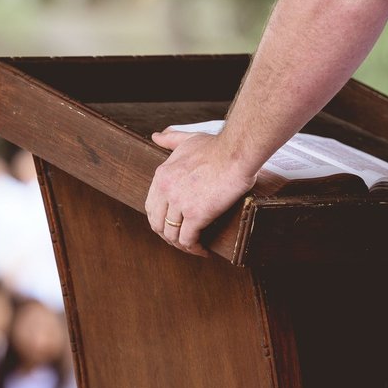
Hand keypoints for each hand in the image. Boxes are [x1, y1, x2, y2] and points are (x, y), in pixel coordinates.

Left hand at [145, 129, 256, 257]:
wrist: (236, 152)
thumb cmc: (218, 145)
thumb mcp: (188, 139)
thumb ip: (171, 139)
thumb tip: (156, 137)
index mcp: (162, 175)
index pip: (151, 206)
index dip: (160, 219)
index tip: (173, 224)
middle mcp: (166, 190)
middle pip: (157, 223)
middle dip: (168, 235)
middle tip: (183, 240)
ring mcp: (179, 203)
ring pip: (172, 235)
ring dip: (182, 245)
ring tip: (194, 247)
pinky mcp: (195, 214)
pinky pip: (188, 240)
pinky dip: (194, 249)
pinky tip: (204, 251)